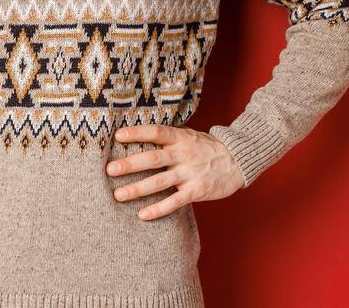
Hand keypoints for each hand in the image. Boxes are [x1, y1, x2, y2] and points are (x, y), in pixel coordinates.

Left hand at [106, 124, 244, 219]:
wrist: (239, 160)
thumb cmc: (206, 147)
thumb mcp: (188, 136)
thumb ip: (166, 138)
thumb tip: (133, 135)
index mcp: (180, 138)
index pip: (156, 132)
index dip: (137, 133)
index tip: (118, 136)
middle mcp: (184, 155)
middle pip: (153, 159)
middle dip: (130, 164)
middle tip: (110, 170)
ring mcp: (190, 173)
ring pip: (160, 182)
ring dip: (138, 189)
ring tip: (118, 195)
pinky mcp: (197, 191)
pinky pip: (175, 201)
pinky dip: (159, 209)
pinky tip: (143, 215)